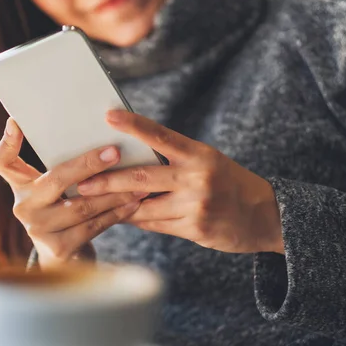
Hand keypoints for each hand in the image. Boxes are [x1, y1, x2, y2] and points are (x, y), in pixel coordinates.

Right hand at [0, 118, 146, 267]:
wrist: (63, 257)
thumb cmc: (62, 211)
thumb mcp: (50, 189)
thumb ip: (57, 164)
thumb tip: (79, 131)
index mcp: (20, 186)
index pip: (2, 162)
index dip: (7, 142)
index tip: (17, 122)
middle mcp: (23, 207)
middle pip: (56, 178)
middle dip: (89, 164)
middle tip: (115, 152)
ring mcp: (38, 230)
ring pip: (81, 206)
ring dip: (113, 193)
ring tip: (137, 181)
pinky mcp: (58, 249)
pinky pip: (93, 227)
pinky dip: (116, 214)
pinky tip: (133, 203)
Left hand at [76, 110, 284, 254]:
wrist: (264, 215)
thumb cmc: (228, 182)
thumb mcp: (207, 161)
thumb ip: (173, 160)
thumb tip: (130, 161)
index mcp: (199, 154)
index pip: (161, 136)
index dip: (134, 125)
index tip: (108, 116)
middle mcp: (198, 177)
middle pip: (142, 178)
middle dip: (107, 182)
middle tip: (81, 184)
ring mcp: (197, 205)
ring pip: (144, 206)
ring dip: (117, 206)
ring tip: (93, 202)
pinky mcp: (195, 228)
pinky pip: (155, 224)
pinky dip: (136, 219)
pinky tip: (121, 216)